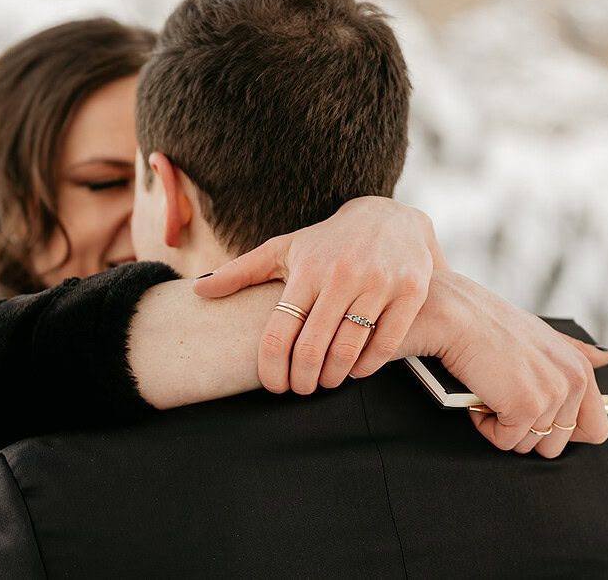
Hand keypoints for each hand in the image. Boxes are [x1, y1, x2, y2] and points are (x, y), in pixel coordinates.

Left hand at [193, 197, 448, 393]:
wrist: (389, 216)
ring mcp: (378, 284)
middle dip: (303, 381)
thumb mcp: (284, 249)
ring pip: (349, 350)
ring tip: (326, 382)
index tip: (273, 385)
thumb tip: (197, 291)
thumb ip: (240, 272)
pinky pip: (385, 344)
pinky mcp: (410, 292)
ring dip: (333, 377)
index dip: (272, 369)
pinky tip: (355, 370)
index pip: (279, 333)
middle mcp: (341, 276)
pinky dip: (367, 366)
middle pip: (313, 349)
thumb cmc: (327, 241)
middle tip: (300, 390)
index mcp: (307, 269)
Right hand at [406, 271, 607, 457]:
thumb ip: (577, 350)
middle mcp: (573, 383)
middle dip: (526, 431)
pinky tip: (477, 399)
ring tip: (490, 394)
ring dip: (502, 427)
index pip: (596, 429)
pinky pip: (504, 441)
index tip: (536, 419)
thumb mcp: (543, 334)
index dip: (563, 433)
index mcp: (581, 368)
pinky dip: (484, 426)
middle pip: (557, 445)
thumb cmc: (491, 323)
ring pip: (529, 445)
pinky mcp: (524, 408)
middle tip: (503, 401)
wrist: (458, 316)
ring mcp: (551, 396)